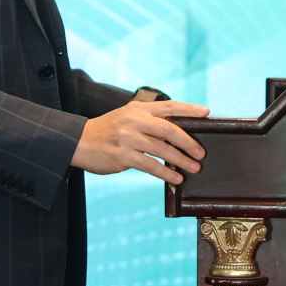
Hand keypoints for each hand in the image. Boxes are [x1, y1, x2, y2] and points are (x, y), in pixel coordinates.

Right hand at [72, 100, 210, 184]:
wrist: (79, 142)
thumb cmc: (109, 131)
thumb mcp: (128, 117)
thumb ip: (149, 120)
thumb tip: (178, 133)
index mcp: (138, 108)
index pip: (169, 106)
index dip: (189, 109)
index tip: (206, 113)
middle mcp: (134, 120)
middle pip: (169, 129)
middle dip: (189, 142)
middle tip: (201, 153)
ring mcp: (128, 138)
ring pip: (161, 149)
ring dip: (181, 160)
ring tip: (194, 168)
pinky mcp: (123, 156)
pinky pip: (150, 165)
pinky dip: (165, 173)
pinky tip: (176, 179)